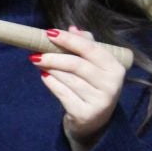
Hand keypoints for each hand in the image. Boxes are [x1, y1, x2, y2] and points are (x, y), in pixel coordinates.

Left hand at [31, 26, 126, 150]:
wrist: (95, 122)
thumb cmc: (93, 86)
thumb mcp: (95, 65)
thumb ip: (86, 45)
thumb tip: (72, 28)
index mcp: (116, 68)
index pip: (91, 48)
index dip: (69, 40)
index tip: (49, 33)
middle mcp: (112, 85)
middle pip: (76, 64)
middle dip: (53, 57)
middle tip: (36, 53)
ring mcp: (100, 101)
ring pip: (68, 79)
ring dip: (49, 69)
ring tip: (39, 62)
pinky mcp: (85, 114)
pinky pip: (62, 93)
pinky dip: (51, 83)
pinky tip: (45, 76)